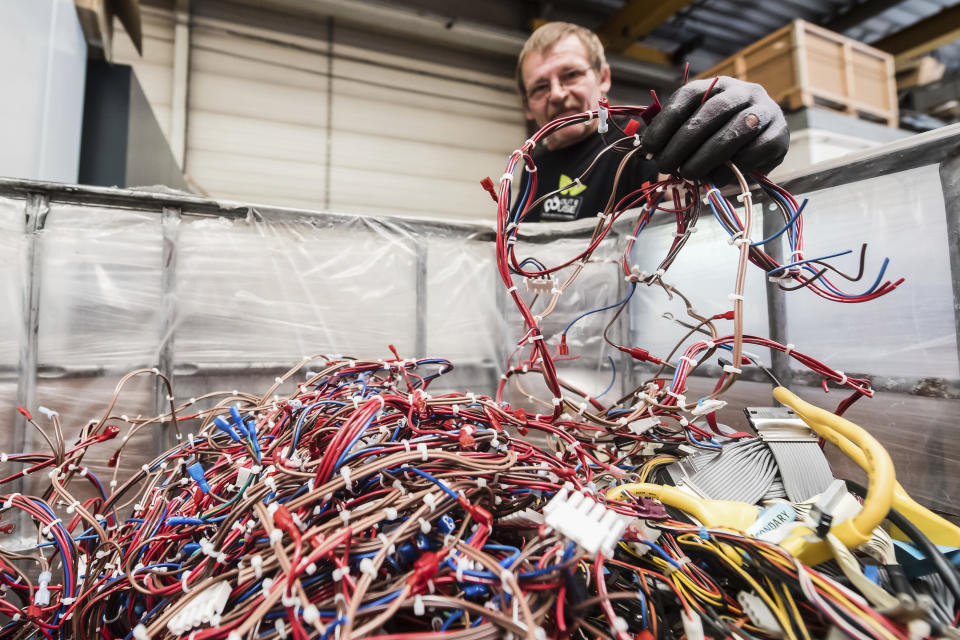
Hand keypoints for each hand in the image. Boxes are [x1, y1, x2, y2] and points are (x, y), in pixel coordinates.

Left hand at [641, 76, 788, 184]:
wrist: (763, 140)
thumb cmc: (720, 135)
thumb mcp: (696, 128)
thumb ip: (673, 134)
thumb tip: (642, 152)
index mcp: (717, 84)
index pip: (689, 96)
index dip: (665, 121)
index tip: (649, 146)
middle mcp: (744, 91)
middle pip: (711, 112)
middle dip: (682, 143)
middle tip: (665, 166)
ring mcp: (766, 111)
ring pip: (734, 131)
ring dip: (705, 157)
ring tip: (687, 173)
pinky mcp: (779, 135)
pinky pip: (755, 152)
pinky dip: (733, 168)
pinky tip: (716, 178)